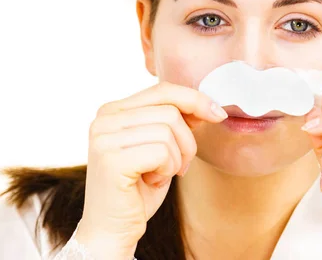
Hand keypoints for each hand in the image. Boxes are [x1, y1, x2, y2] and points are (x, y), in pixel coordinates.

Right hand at [75, 81, 227, 258]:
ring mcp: (104, 137)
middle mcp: (104, 119)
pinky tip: (152, 182)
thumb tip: (205, 104)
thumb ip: (172, 122)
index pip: (162, 90)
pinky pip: (162, 151)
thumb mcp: (159, 148)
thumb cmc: (136, 190)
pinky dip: (167, 170)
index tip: (217, 114)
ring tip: (161, 175)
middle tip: (180, 167)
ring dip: (176, 159)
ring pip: (168, 131)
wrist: (111, 230)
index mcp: (112, 110)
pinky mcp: (111, 159)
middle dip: (187, 141)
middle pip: (170, 110)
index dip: (194, 99)